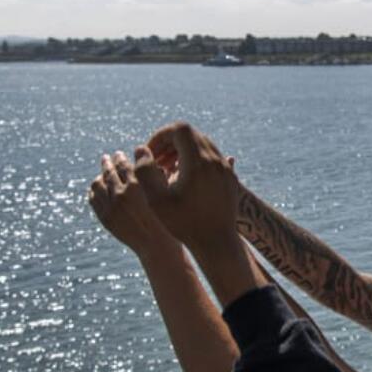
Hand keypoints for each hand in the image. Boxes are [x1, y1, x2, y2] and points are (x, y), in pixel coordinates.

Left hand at [88, 151, 180, 257]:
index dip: (120, 158)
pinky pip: (93, 199)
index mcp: (137, 187)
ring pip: (97, 185)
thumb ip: (153, 174)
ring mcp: (110, 208)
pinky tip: (99, 189)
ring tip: (102, 174)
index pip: (123, 165)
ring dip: (99, 177)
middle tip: (107, 158)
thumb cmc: (166, 218)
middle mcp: (120, 196)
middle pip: (107, 172)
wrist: (157, 245)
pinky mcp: (105, 219)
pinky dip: (94, 191)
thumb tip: (143, 158)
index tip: (119, 154)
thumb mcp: (163, 193)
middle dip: (107, 163)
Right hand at [135, 122, 239, 251]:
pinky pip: (211, 157)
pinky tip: (183, 179)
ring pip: (202, 144)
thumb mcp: (156, 199)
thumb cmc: (184, 223)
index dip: (160, 136)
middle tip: (156, 162)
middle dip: (170, 143)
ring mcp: (225, 168)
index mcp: (199, 161)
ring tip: (167, 170)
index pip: (179, 129)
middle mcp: (216, 160)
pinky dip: (195, 159)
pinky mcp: (230, 178)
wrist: (217, 242)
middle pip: (191, 134)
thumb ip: (144, 171)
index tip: (150, 154)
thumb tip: (141, 149)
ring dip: (182, 151)